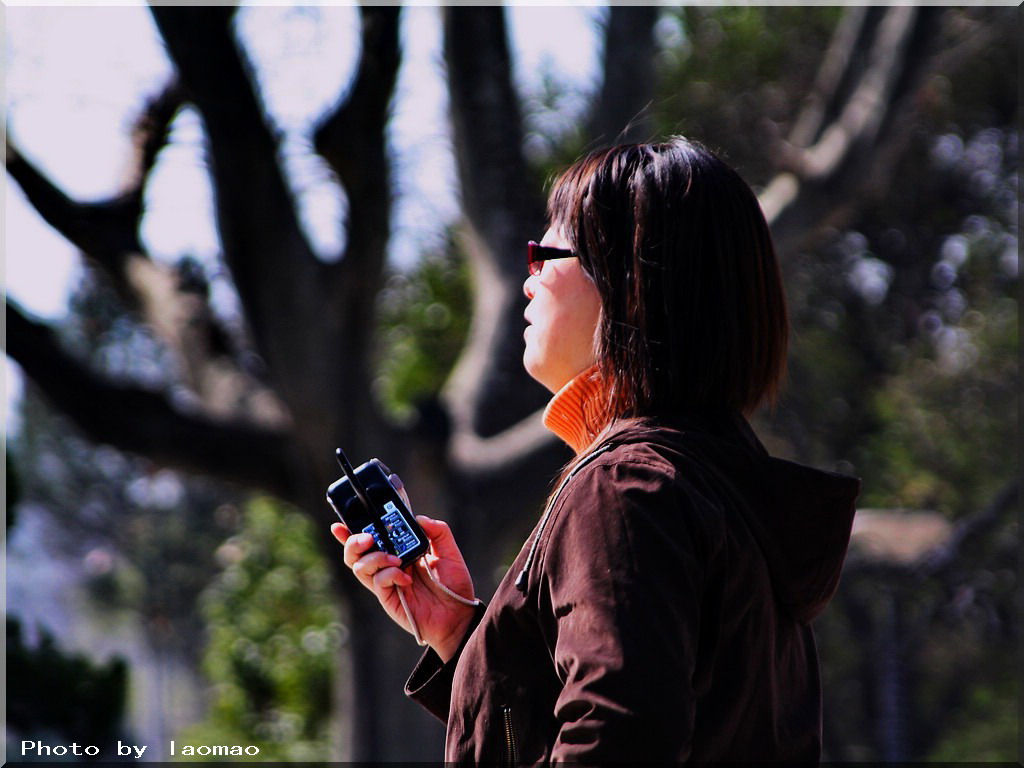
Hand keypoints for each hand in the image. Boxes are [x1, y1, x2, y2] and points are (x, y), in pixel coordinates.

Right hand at [331, 474, 477, 661]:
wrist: (459, 614)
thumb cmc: (453, 584)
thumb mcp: (449, 551)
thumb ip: (438, 531)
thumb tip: (419, 518)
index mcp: (397, 552)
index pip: (369, 540)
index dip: (350, 532)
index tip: (339, 524)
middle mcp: (387, 567)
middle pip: (355, 554)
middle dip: (353, 542)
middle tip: (368, 538)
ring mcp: (386, 583)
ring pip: (360, 567)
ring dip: (374, 557)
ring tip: (395, 559)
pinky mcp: (388, 598)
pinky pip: (378, 582)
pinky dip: (389, 574)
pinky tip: (405, 578)